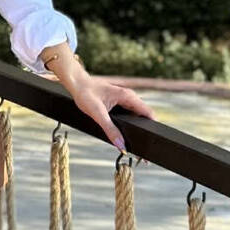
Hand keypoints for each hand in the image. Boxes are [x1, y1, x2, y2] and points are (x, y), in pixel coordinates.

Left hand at [41, 47, 157, 155]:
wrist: (77, 84)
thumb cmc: (86, 94)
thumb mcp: (97, 114)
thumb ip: (110, 130)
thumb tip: (121, 145)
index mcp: (128, 96)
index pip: (148, 113)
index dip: (152, 127)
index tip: (150, 141)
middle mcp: (129, 96)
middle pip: (144, 116)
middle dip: (143, 130)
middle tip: (139, 145)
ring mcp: (125, 99)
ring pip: (136, 115)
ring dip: (135, 126)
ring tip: (131, 139)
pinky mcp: (119, 101)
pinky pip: (129, 113)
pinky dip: (128, 122)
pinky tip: (122, 130)